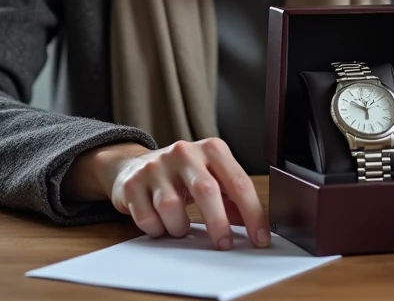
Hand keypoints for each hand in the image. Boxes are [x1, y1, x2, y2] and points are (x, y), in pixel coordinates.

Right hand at [64, 138, 269, 250]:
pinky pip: (148, 218)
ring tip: (178, 226)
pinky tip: (159, 223)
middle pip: (206, 190)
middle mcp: (184, 152)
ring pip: (172, 208)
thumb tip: (257, 229)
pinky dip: (157, 229)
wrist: (134, 166)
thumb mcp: (211, 178)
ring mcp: (156, 166)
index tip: (260, 238)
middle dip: (218, 224)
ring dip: (179, 228)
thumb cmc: (181, 176)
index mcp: (211, 149)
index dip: (253, 213)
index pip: (238, 182)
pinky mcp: (133, 183)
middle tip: (223, 244)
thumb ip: (233, 199)